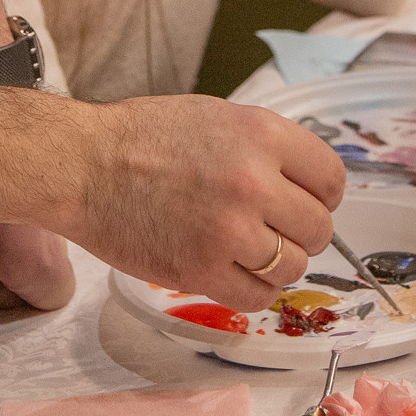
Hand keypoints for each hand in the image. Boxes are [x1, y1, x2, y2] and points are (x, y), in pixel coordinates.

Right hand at [60, 94, 343, 311]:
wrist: (83, 166)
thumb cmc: (142, 138)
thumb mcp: (217, 117)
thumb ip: (265, 148)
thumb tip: (305, 184)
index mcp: (262, 134)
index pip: (331, 179)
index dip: (321, 196)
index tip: (305, 202)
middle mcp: (254, 181)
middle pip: (317, 228)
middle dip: (300, 233)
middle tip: (273, 231)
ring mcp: (229, 229)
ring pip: (292, 267)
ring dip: (276, 266)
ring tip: (248, 252)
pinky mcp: (201, 269)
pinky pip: (256, 297)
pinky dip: (253, 292)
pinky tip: (234, 274)